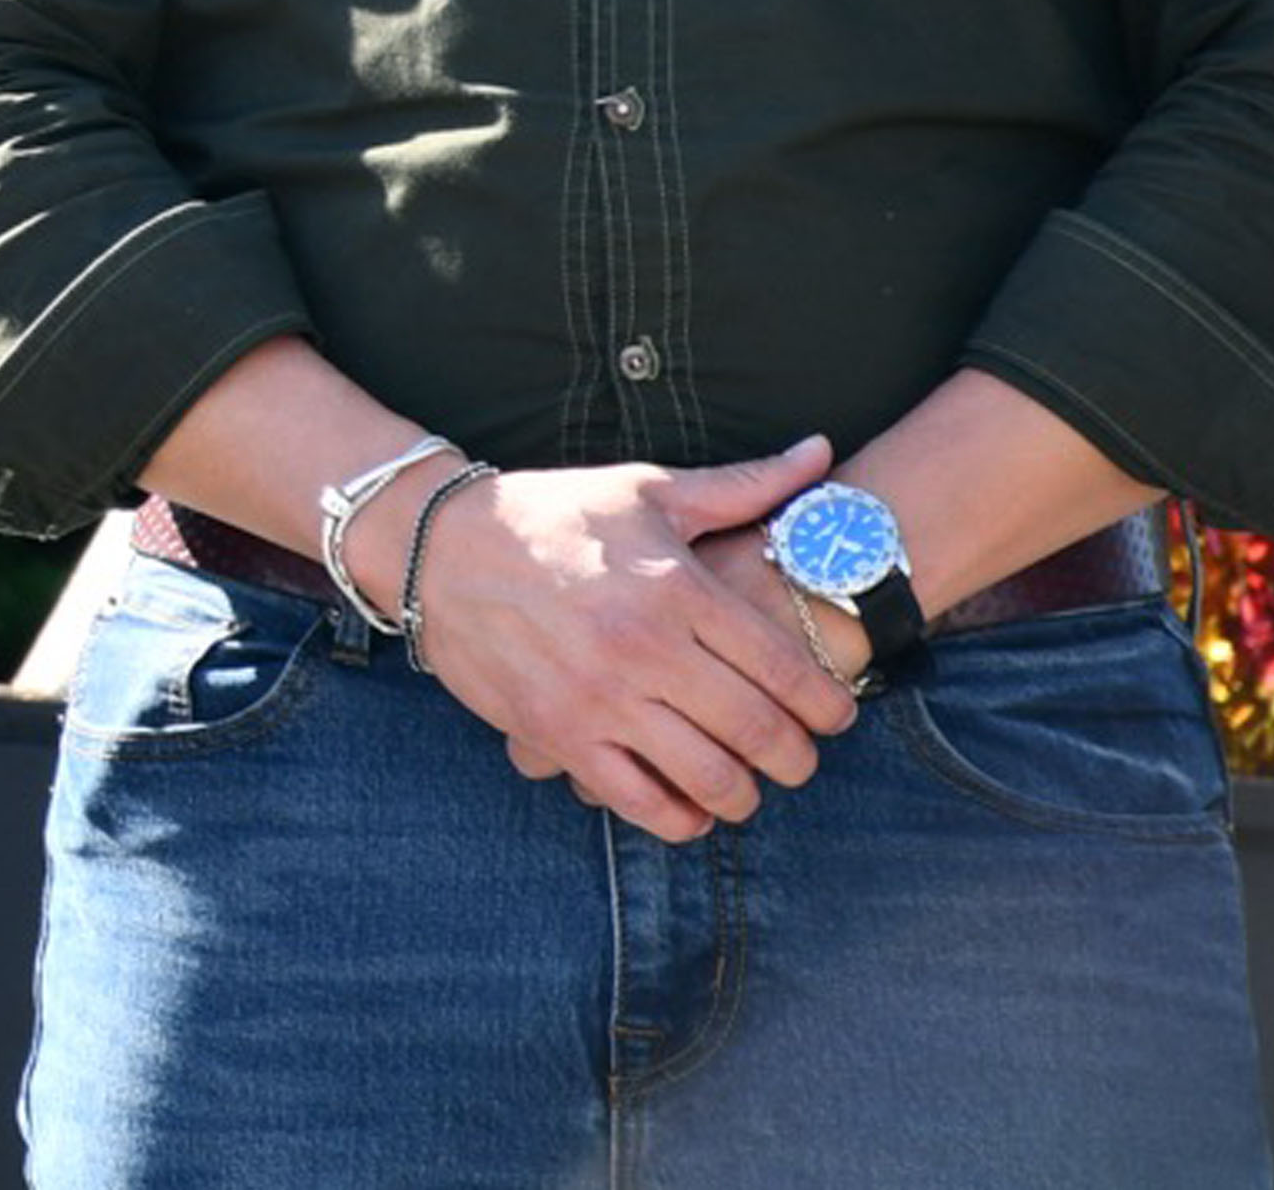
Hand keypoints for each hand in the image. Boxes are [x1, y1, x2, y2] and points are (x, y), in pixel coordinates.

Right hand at [401, 438, 859, 839]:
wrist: (438, 544)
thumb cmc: (552, 515)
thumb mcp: (646, 491)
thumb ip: (743, 484)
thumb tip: (822, 455)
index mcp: (675, 588)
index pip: (786, 669)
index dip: (828, 706)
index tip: (835, 716)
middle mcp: (644, 647)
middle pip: (760, 732)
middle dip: (798, 759)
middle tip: (798, 758)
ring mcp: (598, 696)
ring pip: (708, 778)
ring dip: (744, 796)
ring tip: (746, 786)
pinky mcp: (556, 731)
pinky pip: (638, 801)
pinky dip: (679, 818)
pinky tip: (690, 807)